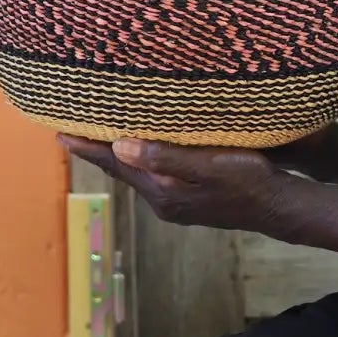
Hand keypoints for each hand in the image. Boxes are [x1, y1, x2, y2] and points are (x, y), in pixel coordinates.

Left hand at [60, 135, 282, 229]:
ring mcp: (175, 202)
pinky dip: (139, 158)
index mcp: (161, 191)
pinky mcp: (188, 198)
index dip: (88, 149)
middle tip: (71, 129)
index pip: (116, 165)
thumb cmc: (248, 181)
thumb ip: (165, 157)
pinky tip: (140, 148)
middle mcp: (162, 200)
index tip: (59, 134)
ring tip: (100, 134)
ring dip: (118, 154)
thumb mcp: (208, 165)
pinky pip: (152, 174)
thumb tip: (120, 145)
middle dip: (97, 150)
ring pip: (137, 172)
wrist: (278, 207)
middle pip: (122, 170)